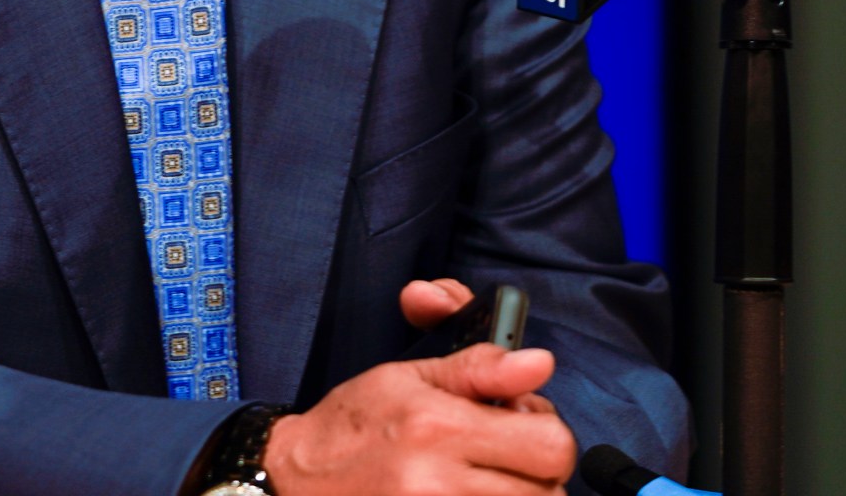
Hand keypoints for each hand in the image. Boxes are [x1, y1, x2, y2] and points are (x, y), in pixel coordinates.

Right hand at [259, 280, 576, 495]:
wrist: (295, 481)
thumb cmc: (351, 427)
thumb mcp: (406, 378)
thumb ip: (480, 368)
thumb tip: (539, 363)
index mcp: (439, 428)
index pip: (550, 443)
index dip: (546, 429)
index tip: (520, 422)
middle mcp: (441, 483)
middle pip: (550, 490)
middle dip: (538, 470)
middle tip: (505, 456)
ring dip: (518, 494)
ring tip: (482, 478)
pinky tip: (468, 493)